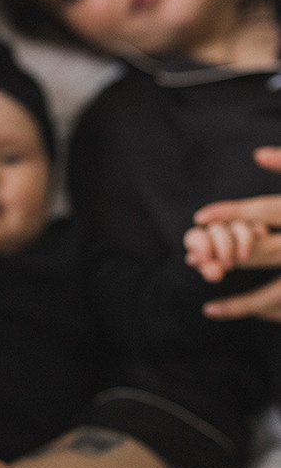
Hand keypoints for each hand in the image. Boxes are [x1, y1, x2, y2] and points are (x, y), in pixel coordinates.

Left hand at [189, 145, 280, 320]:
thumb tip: (257, 154)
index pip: (266, 210)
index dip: (232, 213)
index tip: (201, 217)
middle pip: (263, 252)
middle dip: (226, 256)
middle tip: (194, 260)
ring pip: (275, 295)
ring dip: (242, 305)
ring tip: (211, 309)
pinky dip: (271, 313)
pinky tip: (252, 312)